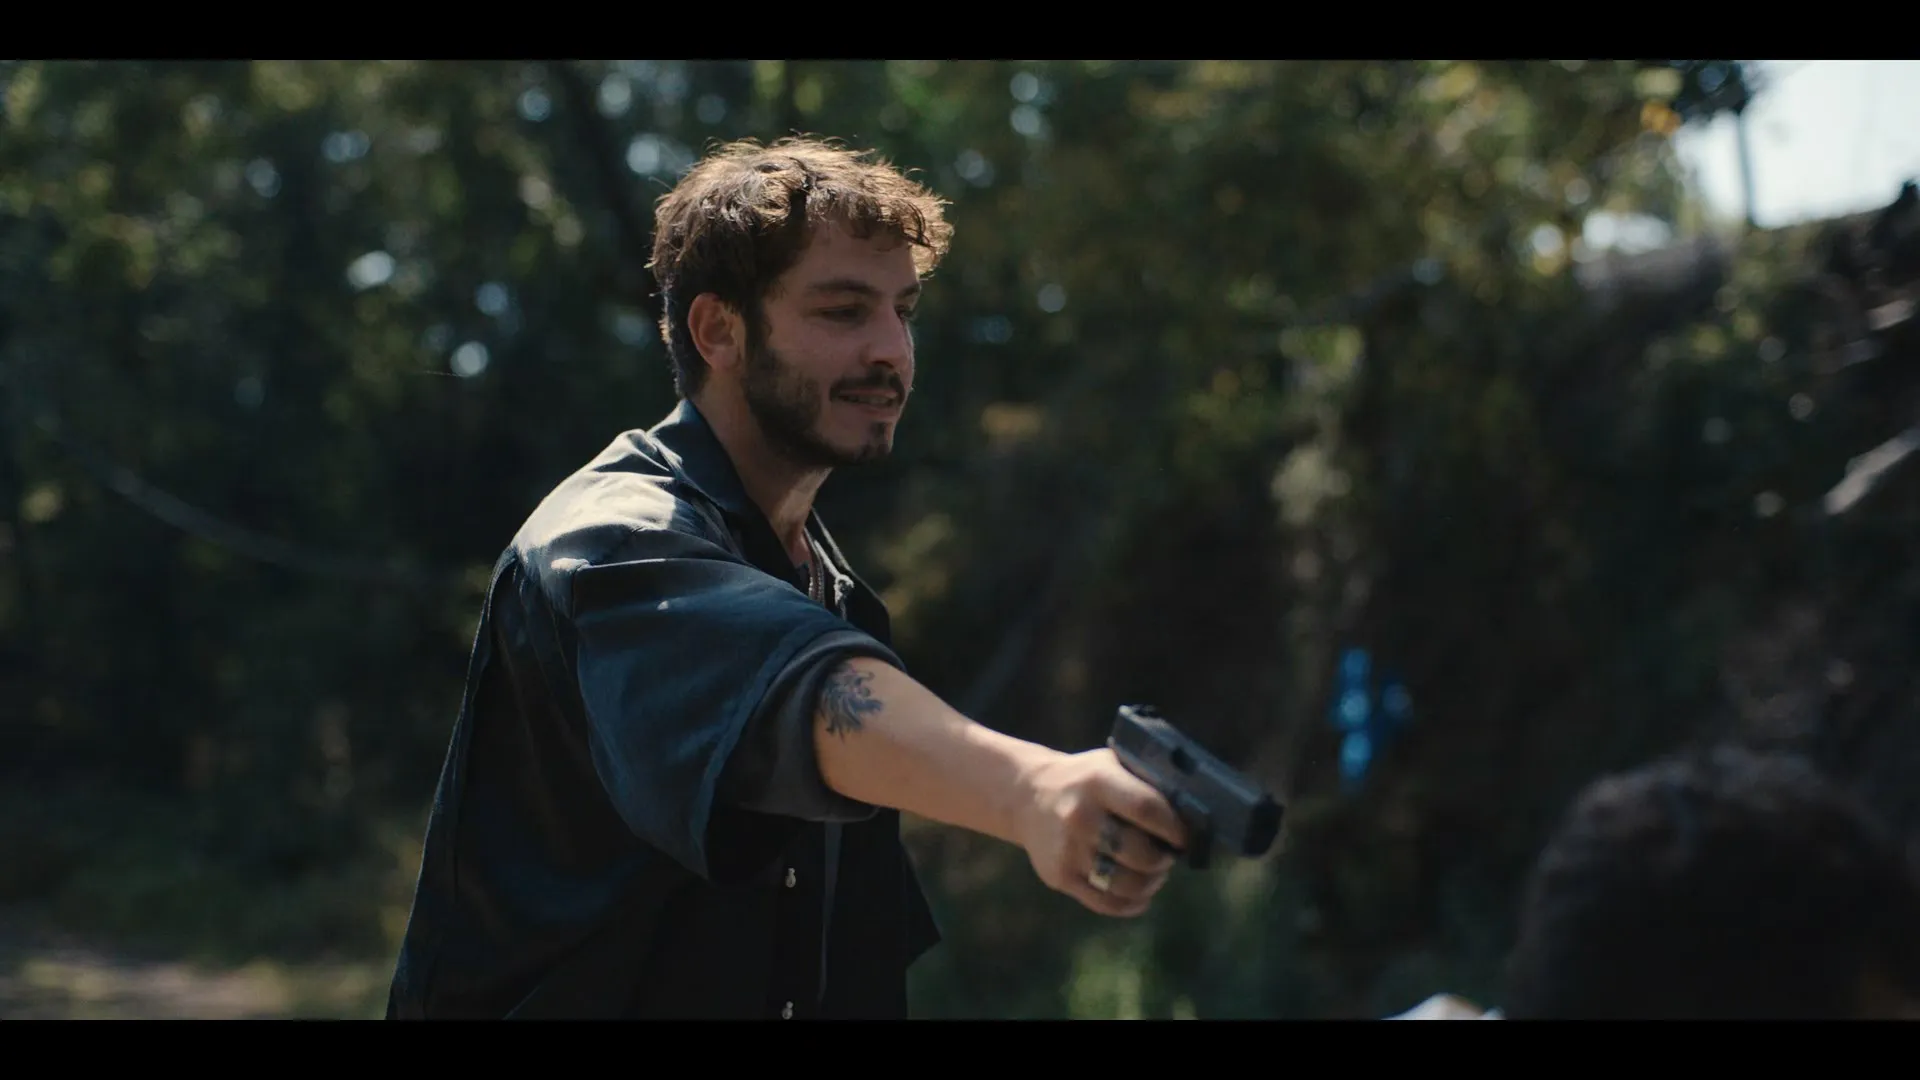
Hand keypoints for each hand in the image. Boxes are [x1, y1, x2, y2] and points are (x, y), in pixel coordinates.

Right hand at [1013, 747, 1189, 916]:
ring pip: (1124, 884)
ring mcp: (1068, 850)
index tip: (1185, 837)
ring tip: (1155, 874)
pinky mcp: (1059, 876)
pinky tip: (1141, 894)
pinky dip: (1131, 904)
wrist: (1028, 795)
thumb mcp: (1111, 764)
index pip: (1147, 809)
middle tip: (1169, 856)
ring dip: (1150, 884)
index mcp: (1097, 781)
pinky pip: (1105, 902)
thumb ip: (1146, 783)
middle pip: (1138, 854)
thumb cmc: (1087, 780)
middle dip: (1163, 860)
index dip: (1175, 829)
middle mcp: (1079, 816)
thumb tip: (1196, 812)